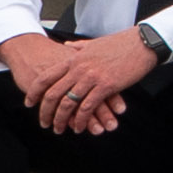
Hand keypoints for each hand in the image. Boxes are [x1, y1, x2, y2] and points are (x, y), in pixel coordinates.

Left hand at [3, 33, 152, 139]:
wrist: (142, 43)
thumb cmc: (121, 43)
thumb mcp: (94, 43)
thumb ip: (78, 47)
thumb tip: (67, 47)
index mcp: (74, 59)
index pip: (46, 77)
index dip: (34, 92)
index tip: (29, 103)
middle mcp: (79, 69)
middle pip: (53, 94)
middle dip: (45, 112)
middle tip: (44, 122)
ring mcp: (92, 77)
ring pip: (68, 104)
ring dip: (62, 120)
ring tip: (60, 129)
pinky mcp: (106, 86)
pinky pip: (87, 107)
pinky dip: (81, 120)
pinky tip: (80, 126)